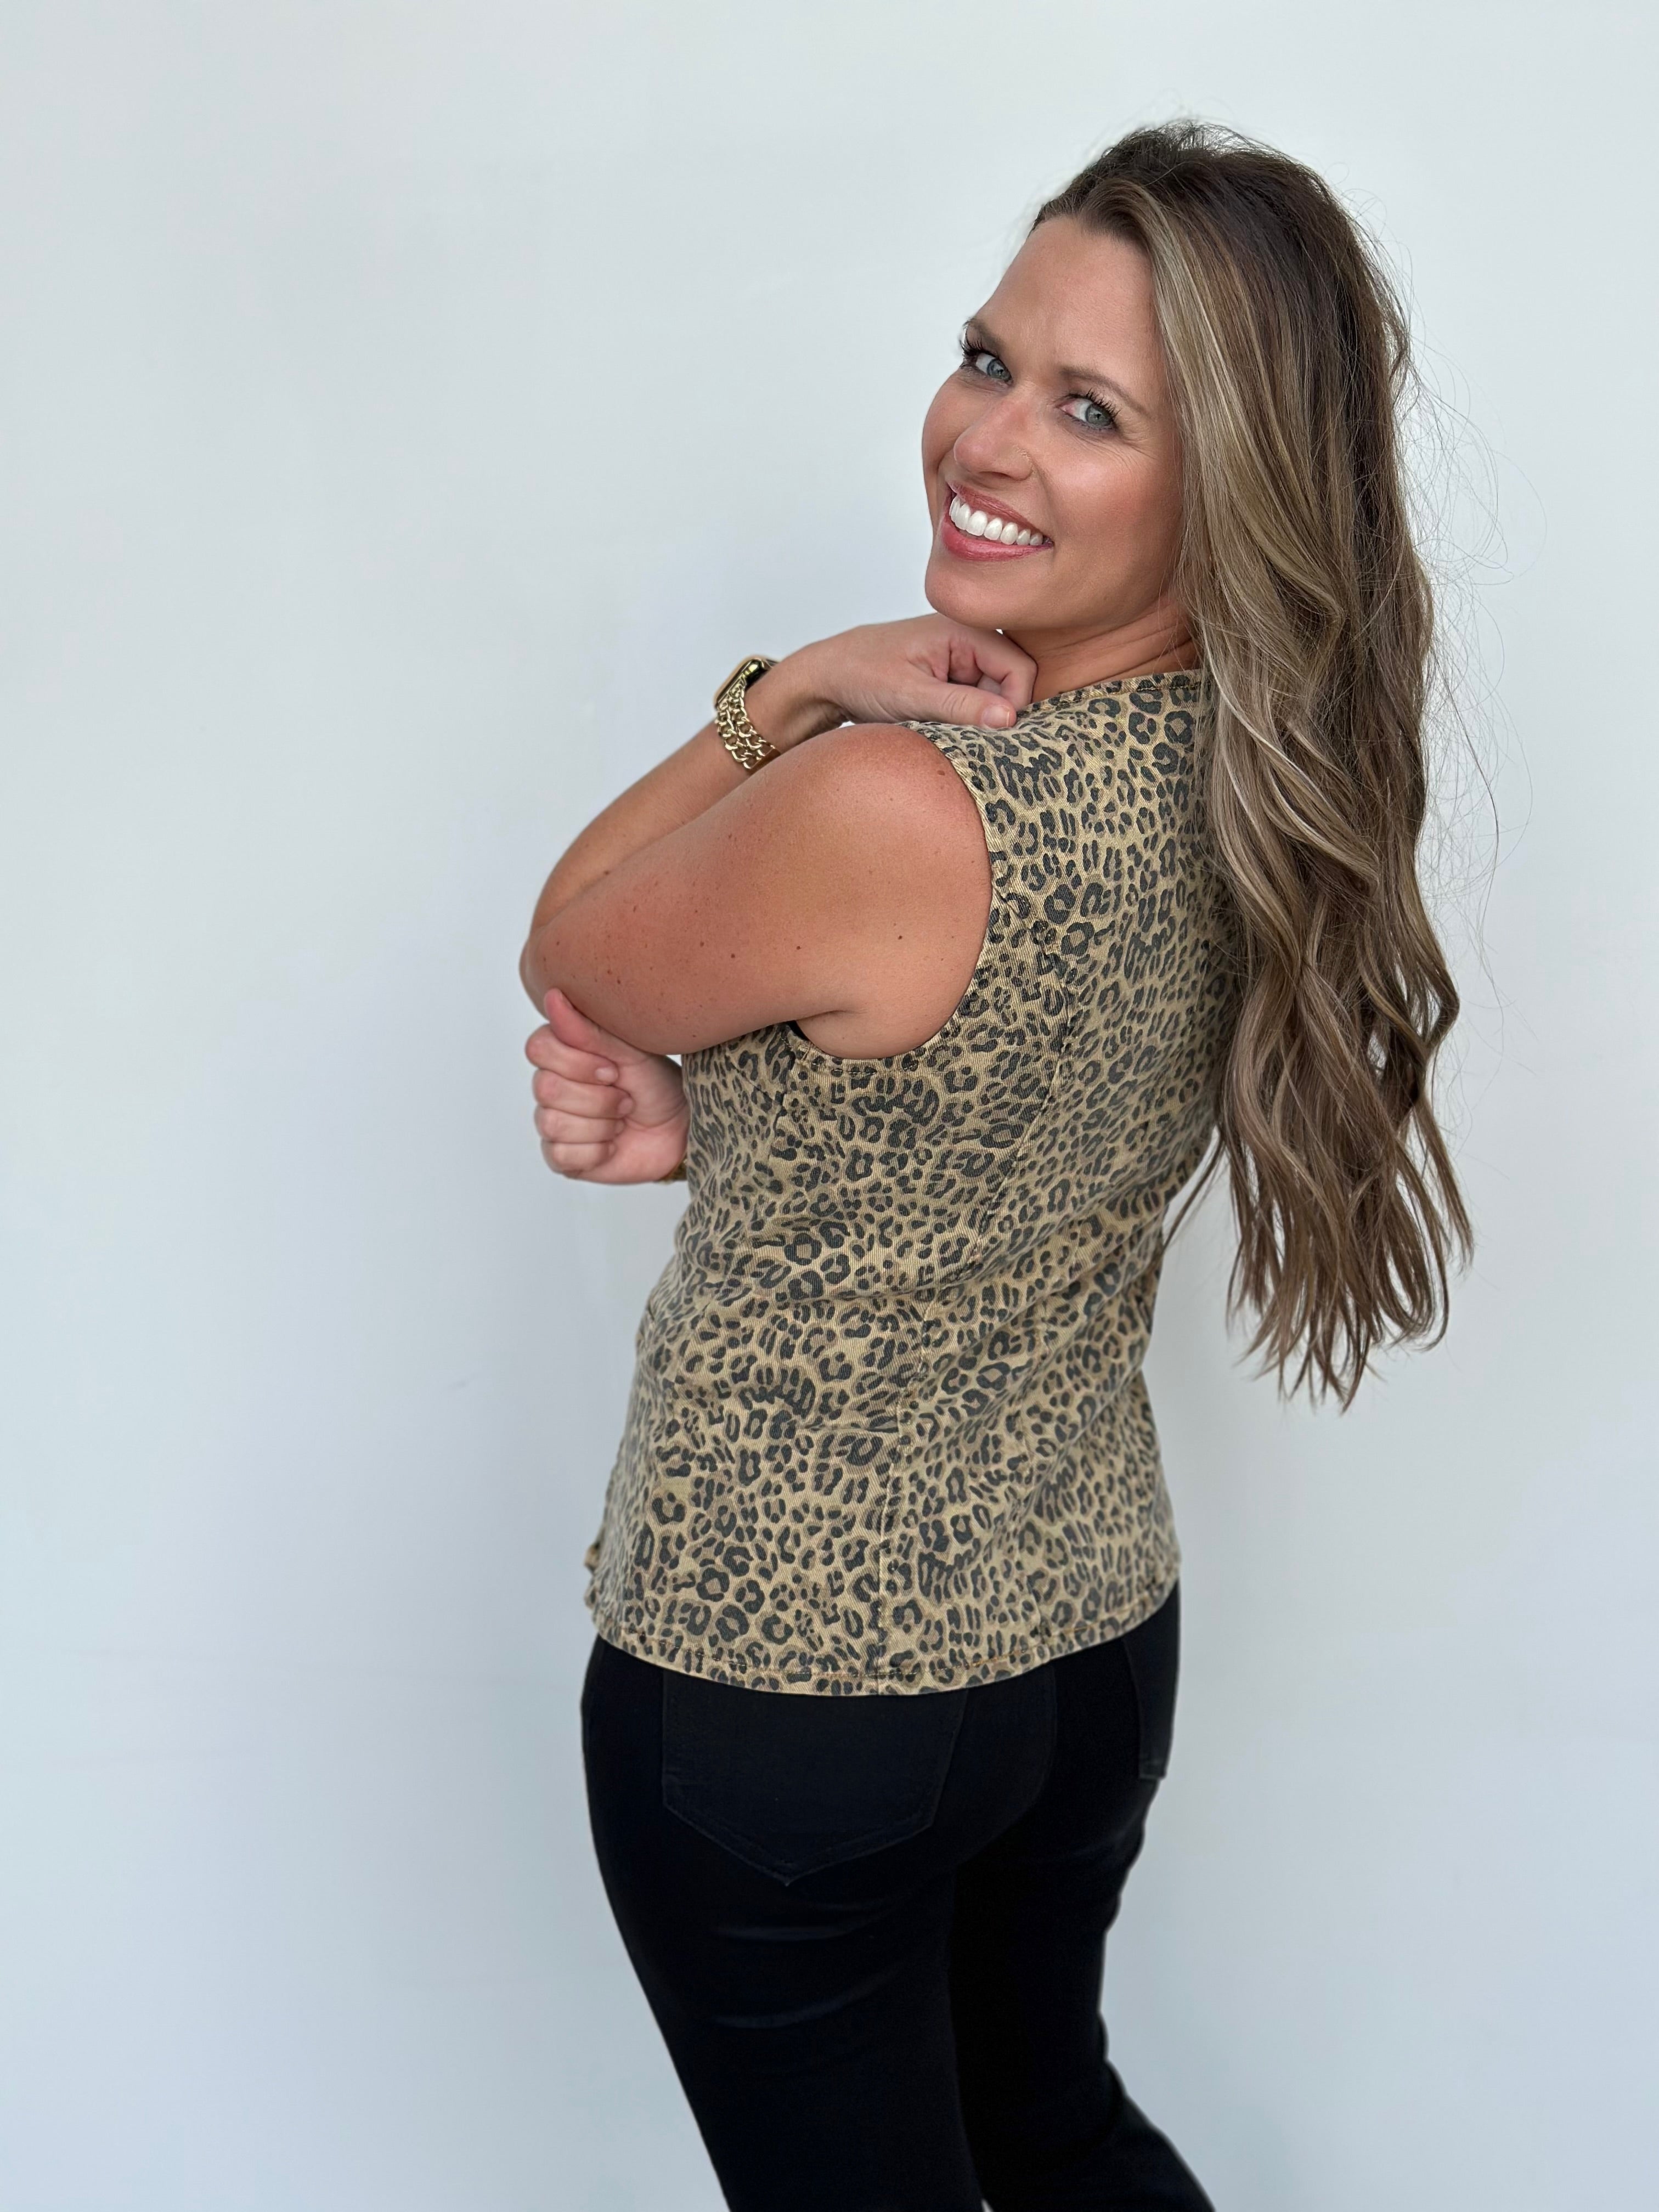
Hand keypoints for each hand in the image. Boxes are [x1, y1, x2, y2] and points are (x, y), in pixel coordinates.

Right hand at [526, 988, 688, 1183]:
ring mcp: (553, 1122)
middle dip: (597, 1097)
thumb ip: (588, 1029)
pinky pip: (561, 1154)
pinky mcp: (562, 1157)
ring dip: (600, 1124)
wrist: (678, 1130)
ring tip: (622, 1119)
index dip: (576, 1062)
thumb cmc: (655, 1086)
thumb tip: (554, 998)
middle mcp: (551, 1086)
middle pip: (546, 1088)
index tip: (612, 1069)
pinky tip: (612, 1143)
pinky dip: (596, 1151)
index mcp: (563, 1053)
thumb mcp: (630, 1052)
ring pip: (553, 1123)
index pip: (538, 1048)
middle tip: (625, 1098)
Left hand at [747, 616, 1036, 747]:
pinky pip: (973, 702)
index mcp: (962, 631)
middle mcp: (967, 640)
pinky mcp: (950, 678)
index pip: (1020, 668)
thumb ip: (961, 705)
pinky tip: (937, 724)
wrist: (825, 677)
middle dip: (993, 713)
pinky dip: (961, 719)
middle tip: (961, 733)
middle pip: (1011, 683)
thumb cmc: (859, 674)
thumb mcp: (911, 695)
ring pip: (993, 697)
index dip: (1016, 703)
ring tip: (940, 725)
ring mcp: (959, 660)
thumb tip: (1009, 718)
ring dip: (975, 719)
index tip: (993, 732)